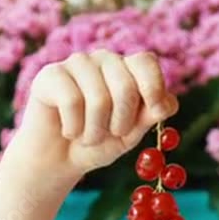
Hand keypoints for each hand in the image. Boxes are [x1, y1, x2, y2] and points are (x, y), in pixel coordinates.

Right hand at [9, 49, 178, 177]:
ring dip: (95, 131)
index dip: (153, 86)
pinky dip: (73, 128)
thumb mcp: (131, 134)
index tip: (155, 112)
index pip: (146, 62)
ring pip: (99, 98)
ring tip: (87, 136)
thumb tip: (168, 104)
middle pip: (126, 85)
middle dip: (122, 122)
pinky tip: (68, 130)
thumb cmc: (98, 143)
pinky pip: (71, 101)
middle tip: (112, 135)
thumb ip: (149, 117)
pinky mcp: (51, 74)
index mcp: (127, 69)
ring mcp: (77, 63)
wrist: (58, 159)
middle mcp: (104, 60)